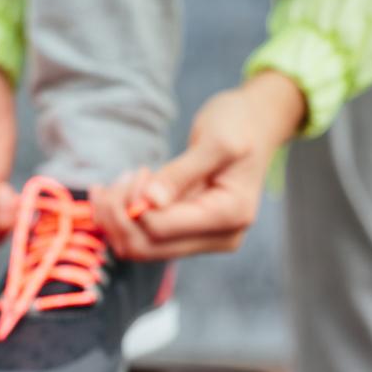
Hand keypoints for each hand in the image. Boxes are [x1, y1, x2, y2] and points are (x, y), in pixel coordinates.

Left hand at [92, 71, 305, 258]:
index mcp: (229, 216)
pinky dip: (124, 218)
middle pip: (145, 247)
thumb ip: (182, 172)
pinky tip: (121, 191)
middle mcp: (218, 237)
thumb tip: (150, 202)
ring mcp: (202, 239)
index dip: (133, 206)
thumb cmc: (239, 125)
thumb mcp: (216, 140)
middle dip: (118, 217)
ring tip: (119, 183)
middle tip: (117, 181)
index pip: (160, 229)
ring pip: (139, 247)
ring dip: (117, 219)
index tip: (135, 173)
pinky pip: (145, 237)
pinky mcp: (187, 233)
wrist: (254, 124)